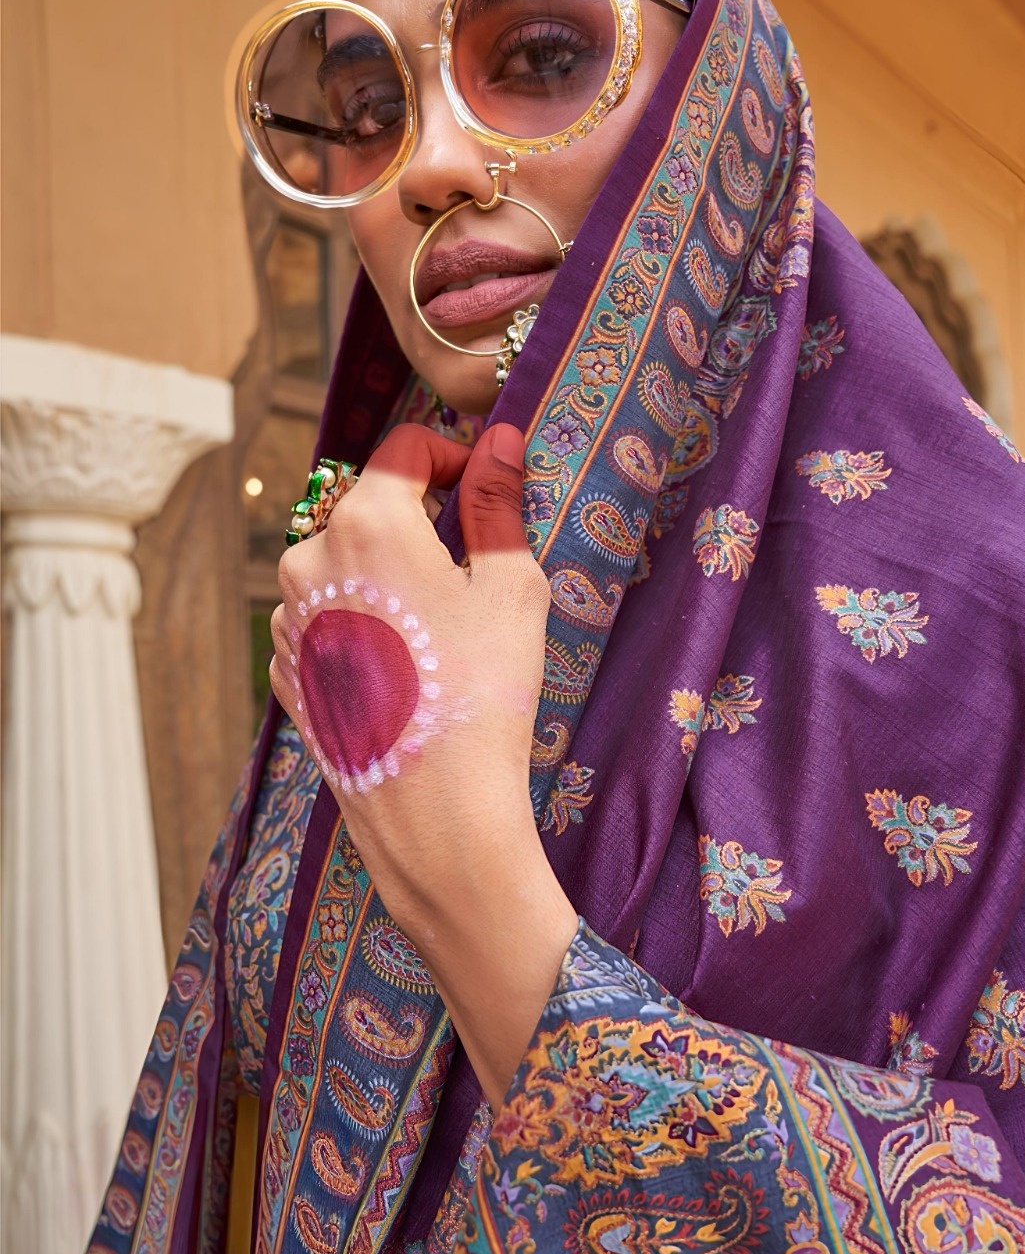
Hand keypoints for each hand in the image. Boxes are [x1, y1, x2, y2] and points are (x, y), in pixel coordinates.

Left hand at [268, 423, 576, 1107]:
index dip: (453, 455)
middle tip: (471, 567)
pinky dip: (361, 622)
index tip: (484, 486)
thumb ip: (498, 502)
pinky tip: (408, 666)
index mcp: (364, 522)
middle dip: (418, 520)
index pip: (404, 450)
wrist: (435, 813)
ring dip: (386, 574)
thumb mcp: (511, 587)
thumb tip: (501, 440)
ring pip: (341, 564)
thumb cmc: (483, 693)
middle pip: (367, 506)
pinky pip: (324, 619)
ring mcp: (288, 620)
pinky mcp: (285, 671)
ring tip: (440, 629)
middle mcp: (308, 559)